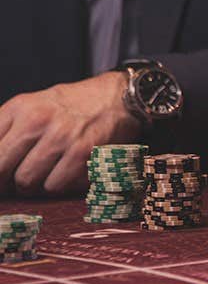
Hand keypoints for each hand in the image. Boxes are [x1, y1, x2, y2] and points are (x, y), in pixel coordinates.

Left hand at [0, 72, 140, 195]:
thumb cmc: (73, 106)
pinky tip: (67, 171)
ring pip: (26, 183)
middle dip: (6, 181)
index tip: (1, 176)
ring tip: (46, 172)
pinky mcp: (83, 152)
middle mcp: (38, 120)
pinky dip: (59, 184)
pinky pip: (55, 186)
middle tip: (15, 181)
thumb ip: (4, 130)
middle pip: (1, 170)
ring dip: (34, 184)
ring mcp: (62, 137)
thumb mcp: (31, 105)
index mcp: (20, 108)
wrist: (120, 97)